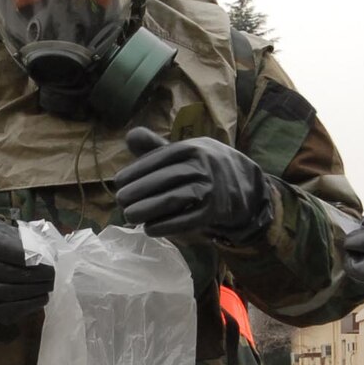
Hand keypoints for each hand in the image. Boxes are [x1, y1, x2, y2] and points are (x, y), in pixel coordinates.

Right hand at [0, 217, 54, 321]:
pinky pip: (6, 311)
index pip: (3, 249)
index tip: (46, 258)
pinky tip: (41, 298)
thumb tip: (48, 254)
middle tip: (52, 274)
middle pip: (6, 272)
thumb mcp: (3, 232)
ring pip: (6, 292)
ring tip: (48, 286)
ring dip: (32, 291)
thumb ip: (23, 239)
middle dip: (34, 274)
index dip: (26, 255)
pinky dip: (27, 306)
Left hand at [115, 127, 272, 240]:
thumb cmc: (204, 169)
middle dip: (139, 191)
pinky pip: (187, 219)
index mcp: (194, 148)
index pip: (160, 158)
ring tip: (128, 215)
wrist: (245, 188)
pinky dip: (166, 225)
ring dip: (148, 209)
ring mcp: (211, 189)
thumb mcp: (185, 154)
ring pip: (174, 199)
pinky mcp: (215, 211)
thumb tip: (129, 135)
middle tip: (120, 200)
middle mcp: (204, 166)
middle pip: (165, 179)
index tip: (118, 181)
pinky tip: (149, 228)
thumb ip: (156, 147)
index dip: (137, 170)